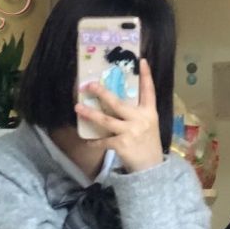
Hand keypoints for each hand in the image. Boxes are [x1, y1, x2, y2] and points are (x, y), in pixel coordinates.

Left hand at [74, 58, 163, 173]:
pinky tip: (87, 141)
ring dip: (90, 113)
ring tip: (77, 108)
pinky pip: (103, 141)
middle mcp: (141, 119)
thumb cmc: (147, 144)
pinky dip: (94, 142)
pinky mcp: (122, 144)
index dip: (146, 76)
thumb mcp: (149, 125)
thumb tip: (115, 102)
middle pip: (118, 103)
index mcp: (150, 113)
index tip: (142, 61)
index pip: (149, 91)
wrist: (152, 167)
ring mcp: (131, 132)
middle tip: (89, 85)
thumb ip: (137, 113)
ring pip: (106, 120)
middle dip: (102, 92)